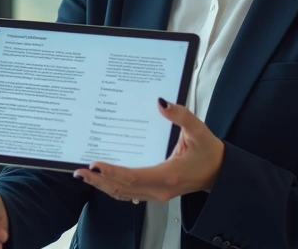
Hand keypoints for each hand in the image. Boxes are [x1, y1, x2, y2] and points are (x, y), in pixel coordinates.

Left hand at [74, 98, 223, 202]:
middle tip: (78, 171)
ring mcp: (156, 193)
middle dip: (99, 180)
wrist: (220, 172)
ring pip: (123, 194)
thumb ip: (181, 116)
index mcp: (167, 175)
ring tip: (84, 175)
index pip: (132, 176)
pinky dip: (113, 187)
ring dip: (103, 185)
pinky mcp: (155, 192)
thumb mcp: (199, 130)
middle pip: (122, 189)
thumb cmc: (209, 152)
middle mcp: (159, 189)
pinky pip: (130, 194)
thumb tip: (161, 102)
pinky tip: (102, 179)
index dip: (111, 172)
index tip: (93, 164)